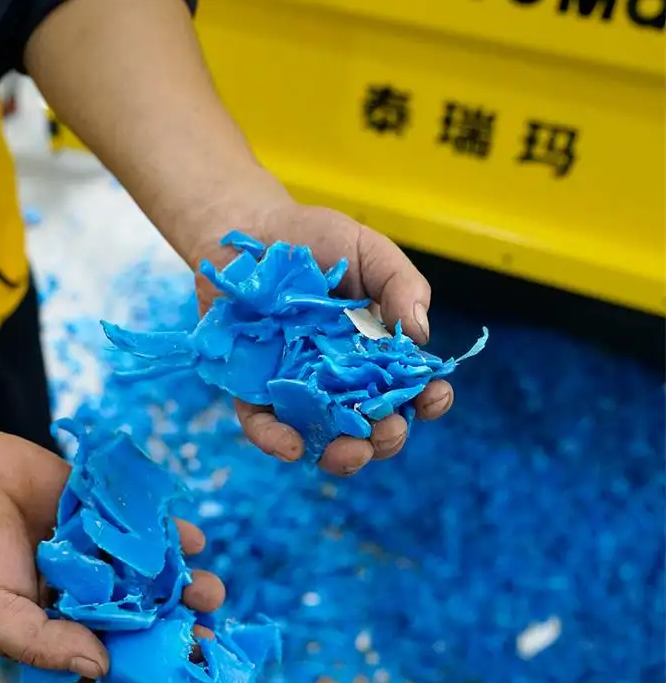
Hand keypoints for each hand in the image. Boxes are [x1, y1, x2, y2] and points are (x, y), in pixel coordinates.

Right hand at [0, 429, 225, 679]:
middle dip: (174, 618)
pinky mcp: (104, 508)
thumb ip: (42, 642)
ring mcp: (96, 547)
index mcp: (55, 620)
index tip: (184, 663)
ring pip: (147, 568)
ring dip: (181, 578)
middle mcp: (82, 587)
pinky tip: (191, 540)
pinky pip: (141, 523)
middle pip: (138, 609)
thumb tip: (98, 669)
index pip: (108, 647)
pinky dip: (167, 532)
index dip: (146, 658)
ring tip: (207, 588)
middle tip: (206, 622)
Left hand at [193, 201, 452, 476]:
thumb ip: (400, 285)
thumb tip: (420, 335)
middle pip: (370, 423)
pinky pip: (264, 424)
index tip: (434, 398)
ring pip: (323, 436)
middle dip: (387, 436)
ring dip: (342, 454)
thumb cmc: (313, 238)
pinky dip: (278, 441)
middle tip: (389, 429)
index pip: (408, 387)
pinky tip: (294, 446)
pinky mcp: (252, 387)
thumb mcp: (368, 251)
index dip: (427, 400)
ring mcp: (297, 386)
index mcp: (374, 350)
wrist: (249, 228)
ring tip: (352, 453)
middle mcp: (339, 376)